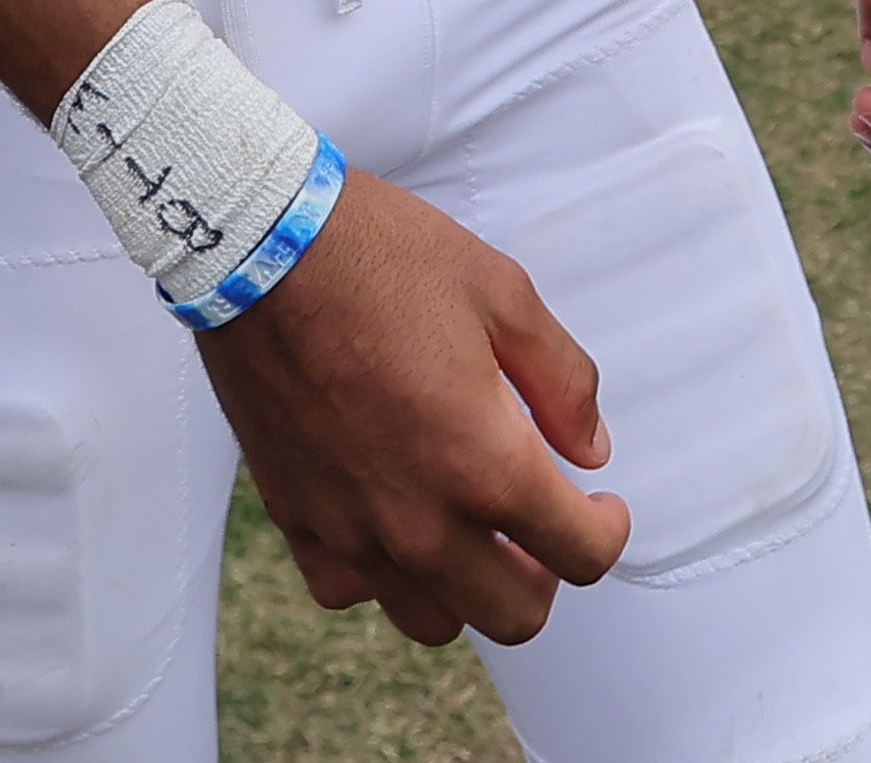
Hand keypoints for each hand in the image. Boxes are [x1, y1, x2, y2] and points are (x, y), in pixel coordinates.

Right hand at [192, 171, 628, 646]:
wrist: (264, 250)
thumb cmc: (382, 260)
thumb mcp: (505, 295)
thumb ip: (563, 383)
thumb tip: (589, 448)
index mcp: (488, 466)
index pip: (582, 555)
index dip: (606, 531)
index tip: (599, 505)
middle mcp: (422, 520)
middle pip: (515, 616)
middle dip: (546, 576)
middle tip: (540, 526)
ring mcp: (354, 530)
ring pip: (433, 621)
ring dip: (465, 588)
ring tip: (468, 531)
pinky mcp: (297, 519)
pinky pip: (349, 591)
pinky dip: (378, 574)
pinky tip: (388, 521)